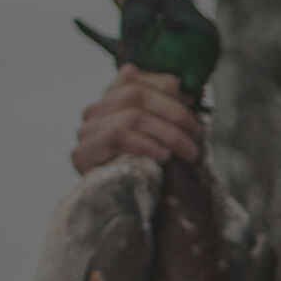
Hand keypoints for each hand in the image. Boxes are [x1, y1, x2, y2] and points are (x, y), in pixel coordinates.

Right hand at [71, 64, 204, 174]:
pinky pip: (119, 137)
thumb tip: (191, 93)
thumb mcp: (158, 132)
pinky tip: (164, 156)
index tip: (192, 101)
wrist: (119, 203)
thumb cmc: (145, 163)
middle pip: (135, 95)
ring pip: (132, 116)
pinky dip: (149, 145)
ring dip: (169, 133)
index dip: (165, 84)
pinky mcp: (83, 152)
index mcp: (109, 98)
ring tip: (189, 151)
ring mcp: (86, 131)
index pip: (132, 76)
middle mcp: (94, 110)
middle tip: (198, 133)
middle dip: (175, 112)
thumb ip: (166, 110)